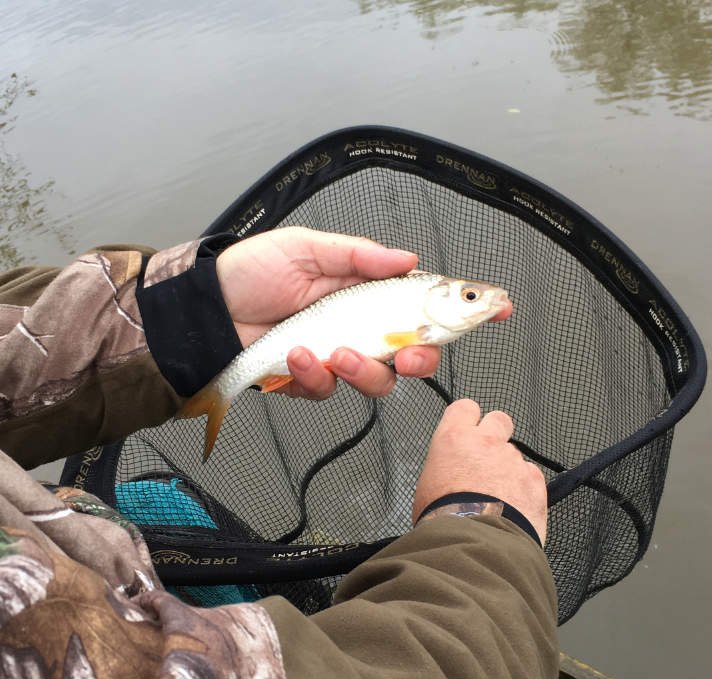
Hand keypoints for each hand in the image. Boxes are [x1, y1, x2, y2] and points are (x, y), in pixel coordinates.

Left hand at [215, 227, 510, 399]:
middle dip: (420, 359)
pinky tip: (296, 357)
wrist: (205, 307)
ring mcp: (337, 357)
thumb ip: (359, 256)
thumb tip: (408, 259)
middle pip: (414, 354)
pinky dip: (314, 377)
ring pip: (377, 381)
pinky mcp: (310, 380)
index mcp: (367, 292)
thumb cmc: (251, 270)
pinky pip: (328, 391)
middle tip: (409, 354)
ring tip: (331, 352)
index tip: (500, 309)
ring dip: (361, 371)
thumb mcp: (307, 247)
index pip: (426, 303)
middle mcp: (360, 327)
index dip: (465, 309)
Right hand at [413, 399, 546, 542]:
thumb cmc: (442, 519)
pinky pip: (532, 476)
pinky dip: (525, 489)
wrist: (472, 542)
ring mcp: (513, 460)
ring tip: (499, 498)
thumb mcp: (427, 486)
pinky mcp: (534, 481)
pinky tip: (514, 509)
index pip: (465, 408)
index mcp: (454, 439)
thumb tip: (452, 475)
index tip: (467, 431)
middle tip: (488, 458)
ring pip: (515, 455)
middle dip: (497, 434)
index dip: (468, 419)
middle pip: (499, 419)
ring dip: (509, 470)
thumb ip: (446, 468)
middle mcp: (486, 442)